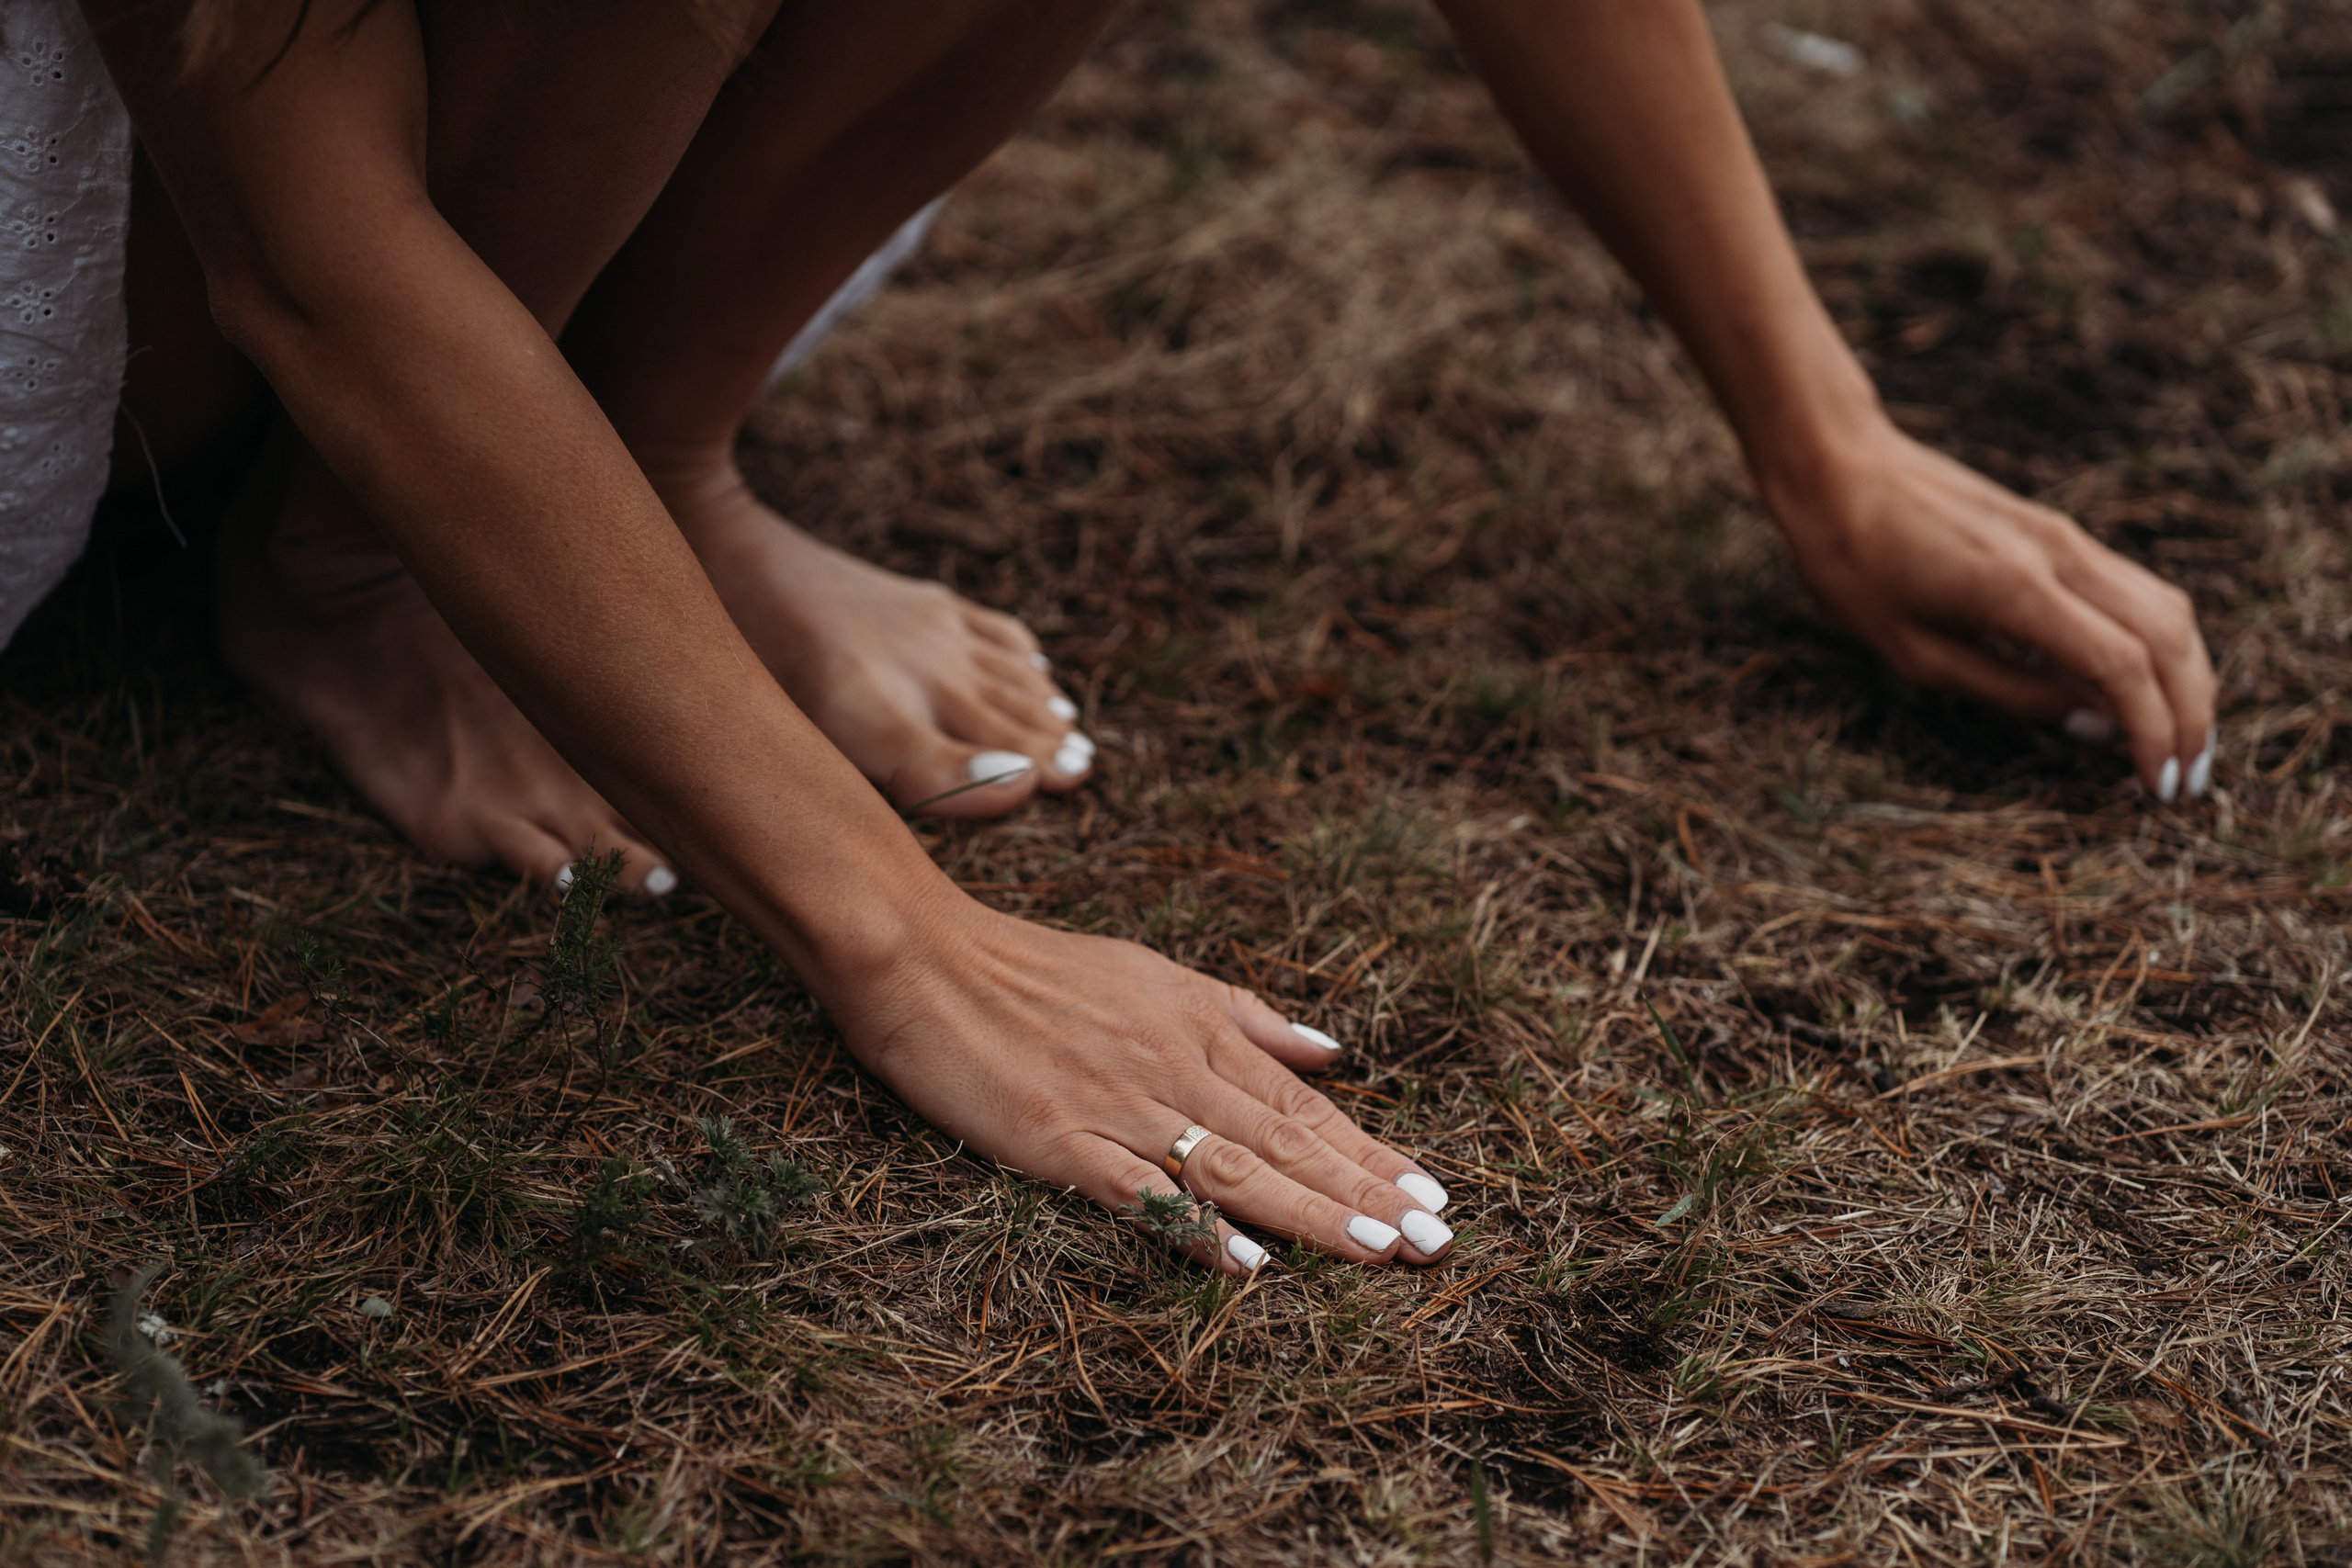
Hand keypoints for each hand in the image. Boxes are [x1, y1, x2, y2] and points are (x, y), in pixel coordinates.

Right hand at [830, 898, 1455, 1273]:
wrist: (925, 954)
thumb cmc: (1037, 966)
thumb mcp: (1155, 973)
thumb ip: (1246, 1017)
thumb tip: (1333, 1051)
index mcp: (1199, 1031)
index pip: (1305, 1105)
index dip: (1372, 1153)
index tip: (1435, 1195)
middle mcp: (1174, 1069)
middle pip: (1287, 1141)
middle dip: (1367, 1193)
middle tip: (1438, 1240)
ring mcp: (1118, 1107)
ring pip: (1234, 1168)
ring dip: (1310, 1212)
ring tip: (1379, 1249)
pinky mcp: (1059, 1140)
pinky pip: (1138, 1190)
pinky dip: (1192, 1225)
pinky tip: (1244, 1260)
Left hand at [1761, 419, 2216, 800]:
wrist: (1840, 467)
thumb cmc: (1855, 565)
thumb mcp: (1911, 652)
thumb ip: (2007, 690)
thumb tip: (2090, 724)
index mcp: (2016, 590)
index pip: (2123, 666)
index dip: (2153, 732)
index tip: (2159, 787)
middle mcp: (2060, 555)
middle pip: (2167, 637)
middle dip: (2191, 714)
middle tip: (2186, 780)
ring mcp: (2067, 537)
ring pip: (2166, 608)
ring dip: (2188, 679)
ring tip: (2182, 743)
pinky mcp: (2061, 532)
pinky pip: (2137, 589)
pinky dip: (2160, 642)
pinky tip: (2149, 686)